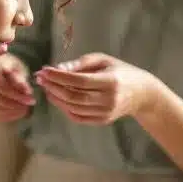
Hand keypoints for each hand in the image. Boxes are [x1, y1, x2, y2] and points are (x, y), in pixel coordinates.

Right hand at [0, 54, 34, 122]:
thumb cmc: (2, 65)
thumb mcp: (13, 65)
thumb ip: (20, 78)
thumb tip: (28, 91)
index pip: (3, 88)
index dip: (18, 96)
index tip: (31, 101)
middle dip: (14, 106)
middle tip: (27, 108)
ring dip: (9, 113)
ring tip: (23, 112)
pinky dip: (2, 117)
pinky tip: (13, 115)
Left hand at [35, 53, 159, 125]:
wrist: (142, 94)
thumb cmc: (119, 72)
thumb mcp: (104, 61)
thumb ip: (81, 63)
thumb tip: (57, 68)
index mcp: (111, 81)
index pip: (79, 81)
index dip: (59, 76)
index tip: (44, 70)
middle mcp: (109, 99)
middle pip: (74, 97)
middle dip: (53, 87)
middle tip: (40, 79)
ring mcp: (106, 112)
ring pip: (73, 108)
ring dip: (56, 98)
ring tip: (47, 87)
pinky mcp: (102, 121)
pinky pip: (78, 117)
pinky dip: (64, 108)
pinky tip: (57, 97)